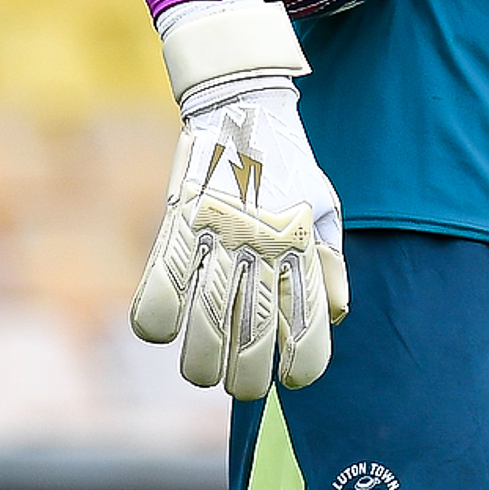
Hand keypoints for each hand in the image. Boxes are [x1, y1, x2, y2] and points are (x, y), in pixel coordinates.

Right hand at [129, 0, 348, 398]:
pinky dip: (155, 320)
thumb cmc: (288, 168)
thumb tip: (333, 317)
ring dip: (200, 362)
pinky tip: (164, 327)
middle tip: (243, 382)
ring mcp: (219, 236)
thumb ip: (328, 265)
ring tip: (204, 369)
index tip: (294, 376)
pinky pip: (158, 288)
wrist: (244, 107)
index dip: (303, 366)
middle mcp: (264, 246)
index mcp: (304, 247)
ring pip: (202, 327)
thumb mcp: (323, 210)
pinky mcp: (179, 223)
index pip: (309, 328)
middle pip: (251, 340)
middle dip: (247, 379)